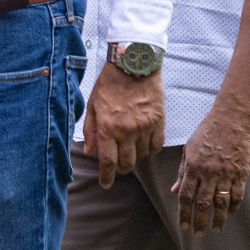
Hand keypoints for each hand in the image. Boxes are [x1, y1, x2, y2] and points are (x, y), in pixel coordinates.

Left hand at [83, 64, 164, 186]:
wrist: (134, 65)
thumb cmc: (109, 83)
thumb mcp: (93, 105)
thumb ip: (91, 130)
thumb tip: (90, 152)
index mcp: (108, 127)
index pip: (108, 161)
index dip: (106, 176)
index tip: (105, 184)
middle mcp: (127, 130)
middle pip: (127, 163)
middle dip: (121, 168)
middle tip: (117, 164)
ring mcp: (145, 127)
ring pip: (142, 156)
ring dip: (135, 156)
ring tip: (129, 147)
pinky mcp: (159, 122)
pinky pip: (156, 146)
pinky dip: (149, 149)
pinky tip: (143, 142)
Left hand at [171, 107, 249, 234]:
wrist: (231, 121)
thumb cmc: (206, 132)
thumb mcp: (188, 149)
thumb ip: (182, 171)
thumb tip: (175, 190)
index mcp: (193, 167)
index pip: (186, 195)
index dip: (184, 212)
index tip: (183, 225)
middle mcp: (208, 174)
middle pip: (202, 203)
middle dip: (199, 221)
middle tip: (198, 234)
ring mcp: (226, 175)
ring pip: (221, 203)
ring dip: (218, 219)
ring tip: (216, 229)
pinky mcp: (241, 174)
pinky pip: (237, 195)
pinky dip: (234, 207)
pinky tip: (230, 214)